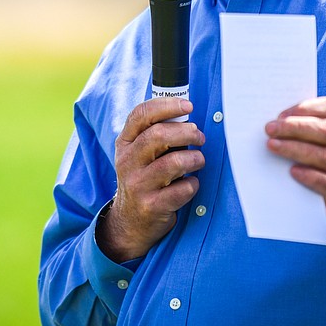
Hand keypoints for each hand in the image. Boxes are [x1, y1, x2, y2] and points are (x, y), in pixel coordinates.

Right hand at [96, 97, 205, 262]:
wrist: (130, 220)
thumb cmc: (143, 177)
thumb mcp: (137, 153)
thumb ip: (154, 133)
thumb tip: (185, 112)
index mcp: (124, 143)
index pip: (141, 115)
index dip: (166, 105)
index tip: (188, 105)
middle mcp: (127, 162)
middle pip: (158, 135)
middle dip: (187, 132)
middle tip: (200, 137)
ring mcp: (138, 185)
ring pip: (174, 162)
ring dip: (194, 158)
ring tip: (197, 160)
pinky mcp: (152, 206)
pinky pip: (182, 189)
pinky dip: (193, 184)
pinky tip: (189, 184)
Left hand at [264, 96, 325, 235]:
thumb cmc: (316, 167)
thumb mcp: (313, 145)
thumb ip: (298, 133)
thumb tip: (270, 123)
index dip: (307, 107)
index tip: (281, 114)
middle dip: (296, 127)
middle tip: (270, 129)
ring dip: (298, 149)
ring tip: (272, 146)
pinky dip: (313, 177)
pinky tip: (293, 172)